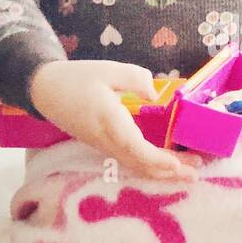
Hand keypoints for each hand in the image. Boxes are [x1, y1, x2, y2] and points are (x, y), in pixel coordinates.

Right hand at [29, 59, 201, 181]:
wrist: (45, 91)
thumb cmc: (76, 78)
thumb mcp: (108, 70)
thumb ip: (135, 78)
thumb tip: (155, 94)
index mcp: (109, 121)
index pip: (135, 147)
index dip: (156, 158)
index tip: (176, 164)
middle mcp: (107, 139)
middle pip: (140, 164)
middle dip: (169, 171)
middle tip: (196, 172)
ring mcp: (104, 146)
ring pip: (135, 166)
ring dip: (162, 172)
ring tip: (188, 172)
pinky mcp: (103, 146)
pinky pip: (129, 162)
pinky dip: (149, 166)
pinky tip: (166, 165)